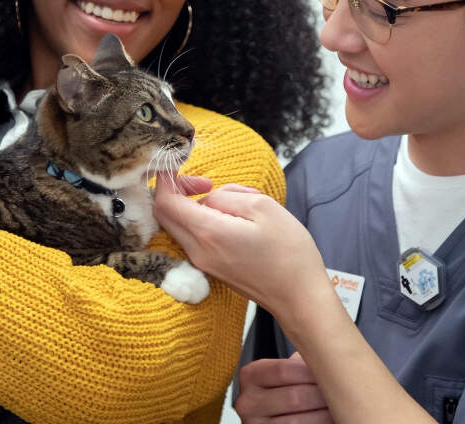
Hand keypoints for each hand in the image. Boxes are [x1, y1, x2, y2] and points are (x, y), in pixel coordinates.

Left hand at [153, 172, 326, 312]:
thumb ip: (226, 196)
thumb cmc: (289, 252)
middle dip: (176, 191)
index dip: (167, 180)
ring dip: (193, 206)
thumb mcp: (262, 207)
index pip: (165, 202)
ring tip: (229, 201)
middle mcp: (197, 251)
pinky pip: (193, 237)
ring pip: (179, 225)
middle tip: (205, 182)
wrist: (300, 297)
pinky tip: (231, 219)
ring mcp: (202, 263)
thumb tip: (207, 197)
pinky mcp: (210, 268)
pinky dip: (202, 221)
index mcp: (208, 233)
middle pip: (164, 215)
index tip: (182, 166)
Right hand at [234, 353, 332, 422]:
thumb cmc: (288, 389)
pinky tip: (329, 418)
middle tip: (343, 389)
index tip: (333, 370)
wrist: (277, 415)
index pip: (282, 370)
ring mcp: (256, 423)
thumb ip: (300, 360)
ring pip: (298, 421)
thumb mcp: (287, 370)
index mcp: (250, 376)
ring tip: (339, 405)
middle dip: (322, 394)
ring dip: (325, 414)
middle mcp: (247, 402)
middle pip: (294, 397)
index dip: (311, 371)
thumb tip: (329, 348)